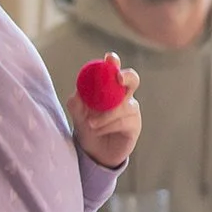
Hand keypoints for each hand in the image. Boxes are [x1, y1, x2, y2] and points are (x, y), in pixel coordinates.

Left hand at [71, 54, 141, 168]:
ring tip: (91, 124)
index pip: (113, 69)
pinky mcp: (135, 124)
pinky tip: (98, 130)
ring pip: (123, 105)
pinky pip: (124, 121)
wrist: (95, 153)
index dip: (113, 62)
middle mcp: (123, 95)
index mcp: (109, 88)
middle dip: (127, 76)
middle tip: (118, 78)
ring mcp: (131, 109)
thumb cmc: (87, 128)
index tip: (110, 58)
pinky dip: (108, 126)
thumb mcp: (78, 116)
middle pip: (132, 79)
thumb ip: (76, 103)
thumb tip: (77, 93)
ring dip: (105, 115)